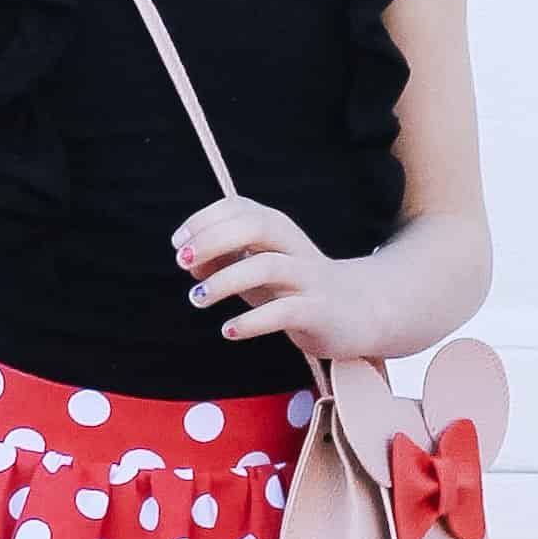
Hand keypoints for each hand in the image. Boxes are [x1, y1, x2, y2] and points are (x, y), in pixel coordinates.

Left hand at [173, 196, 371, 353]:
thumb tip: (189, 261)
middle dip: (212, 241)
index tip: (179, 244)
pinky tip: (228, 331)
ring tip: (197, 299)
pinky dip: (250, 322)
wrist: (359, 311)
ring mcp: (308, 278)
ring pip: (266, 266)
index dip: (203, 221)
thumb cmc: (295, 286)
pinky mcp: (318, 311)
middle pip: (254, 226)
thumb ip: (224, 260)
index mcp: (277, 228)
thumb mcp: (257, 268)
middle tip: (183, 264)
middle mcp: (293, 246)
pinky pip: (283, 311)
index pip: (238, 207)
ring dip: (223, 281)